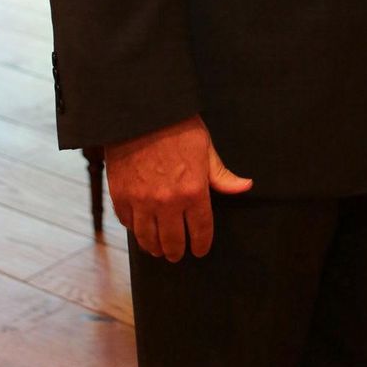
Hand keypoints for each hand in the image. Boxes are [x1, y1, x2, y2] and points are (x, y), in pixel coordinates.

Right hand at [105, 114, 252, 261]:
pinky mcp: (121, 197)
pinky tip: (141, 229)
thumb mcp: (206, 147)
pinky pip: (128, 224)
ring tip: (159, 250)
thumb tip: (245, 187)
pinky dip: (136, 230)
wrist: (142, 112)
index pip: (201, 231)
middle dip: (177, 252)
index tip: (200, 250)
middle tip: (178, 254)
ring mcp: (142, 202)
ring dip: (155, 248)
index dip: (201, 244)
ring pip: (148, 239)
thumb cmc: (178, 126)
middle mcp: (167, 202)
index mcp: (193, 191)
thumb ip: (222, 175)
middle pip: (173, 242)